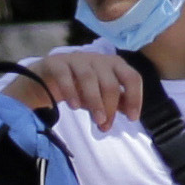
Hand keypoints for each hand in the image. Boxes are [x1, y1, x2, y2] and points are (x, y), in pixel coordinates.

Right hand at [24, 48, 144, 128]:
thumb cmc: (82, 86)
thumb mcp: (102, 96)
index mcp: (114, 65)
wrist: (49, 78)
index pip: (132, 78)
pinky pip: (65, 76)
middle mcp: (98, 59)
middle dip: (110, 106)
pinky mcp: (58, 63)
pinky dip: (71, 92)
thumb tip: (130, 115)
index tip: (132, 118)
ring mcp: (78, 59)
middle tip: (105, 125)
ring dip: (95, 101)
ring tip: (96, 120)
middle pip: (110, 83)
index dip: (135, 98)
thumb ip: (116, 104)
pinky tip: (74, 107)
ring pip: (89, 78)